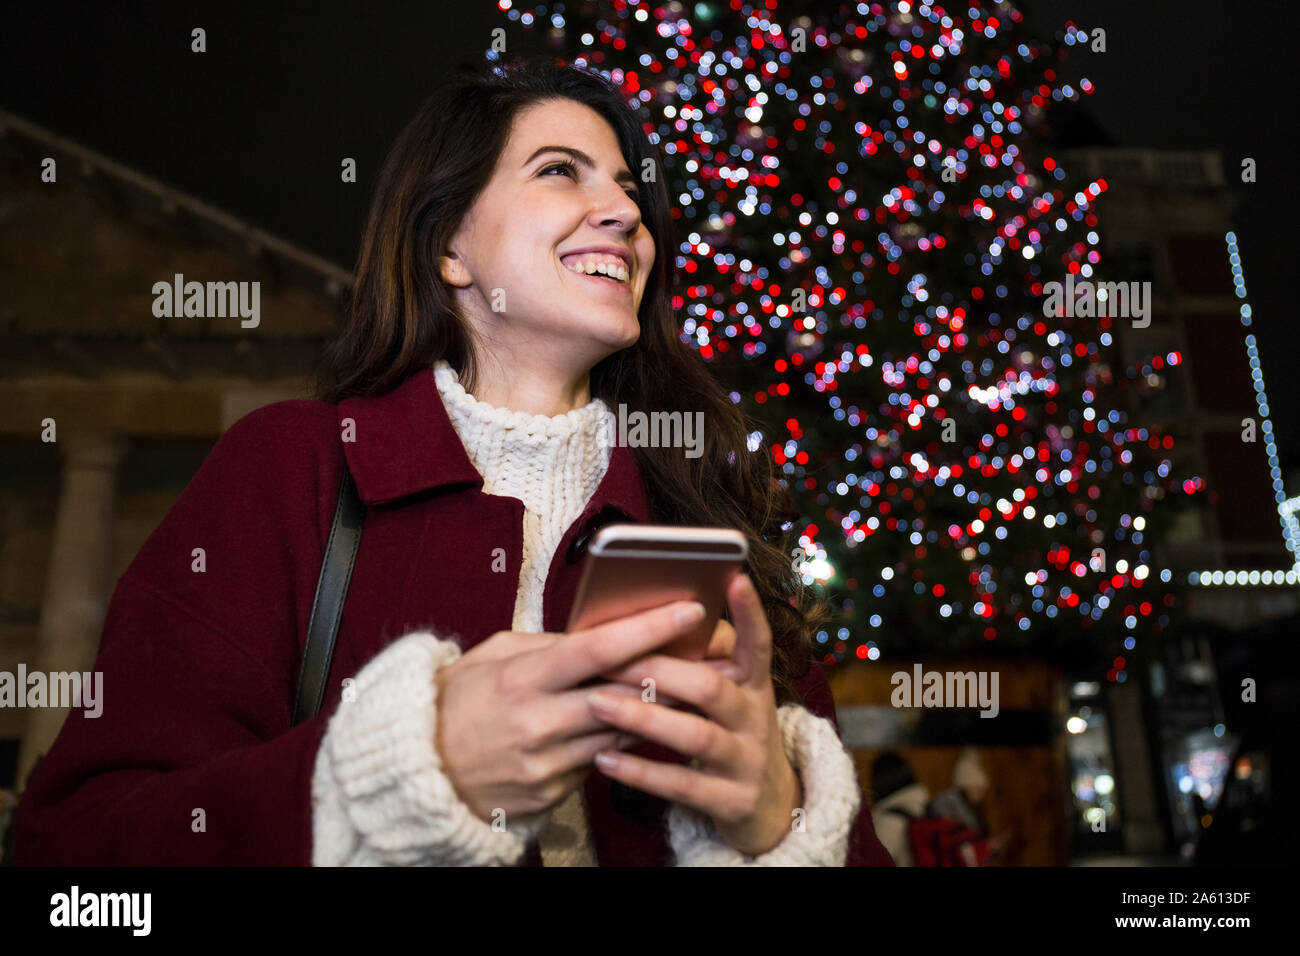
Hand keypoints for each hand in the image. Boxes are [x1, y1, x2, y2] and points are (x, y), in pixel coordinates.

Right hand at [434, 599, 709, 824]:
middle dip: (671, 670)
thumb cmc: (458, 701)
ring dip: (655, 707)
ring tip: (687, 682)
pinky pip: (602, 760)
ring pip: (624, 731)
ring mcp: (549, 764)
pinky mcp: (554, 794)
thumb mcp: (494, 655)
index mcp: (524, 679)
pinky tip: (634, 722)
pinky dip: (619, 738)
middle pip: (625, 693)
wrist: (419, 771)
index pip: (599, 648)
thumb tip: (597, 633)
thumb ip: (549, 644)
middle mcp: (540, 723)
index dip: (649, 628)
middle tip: (710, 650)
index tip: (688, 609)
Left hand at [587, 575, 801, 856]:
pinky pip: (681, 785)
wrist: (768, 805)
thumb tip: (645, 617)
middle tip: (609, 659)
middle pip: (710, 687)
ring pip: (695, 736)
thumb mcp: (729, 695)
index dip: (749, 612)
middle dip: (659, 670)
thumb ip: (699, 663)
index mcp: (754, 684)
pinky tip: (603, 759)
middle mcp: (756, 718)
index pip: (757, 642)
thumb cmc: (729, 732)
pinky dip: (640, 771)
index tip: (734, 578)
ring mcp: (746, 761)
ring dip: (644, 718)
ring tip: (597, 704)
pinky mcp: (731, 801)